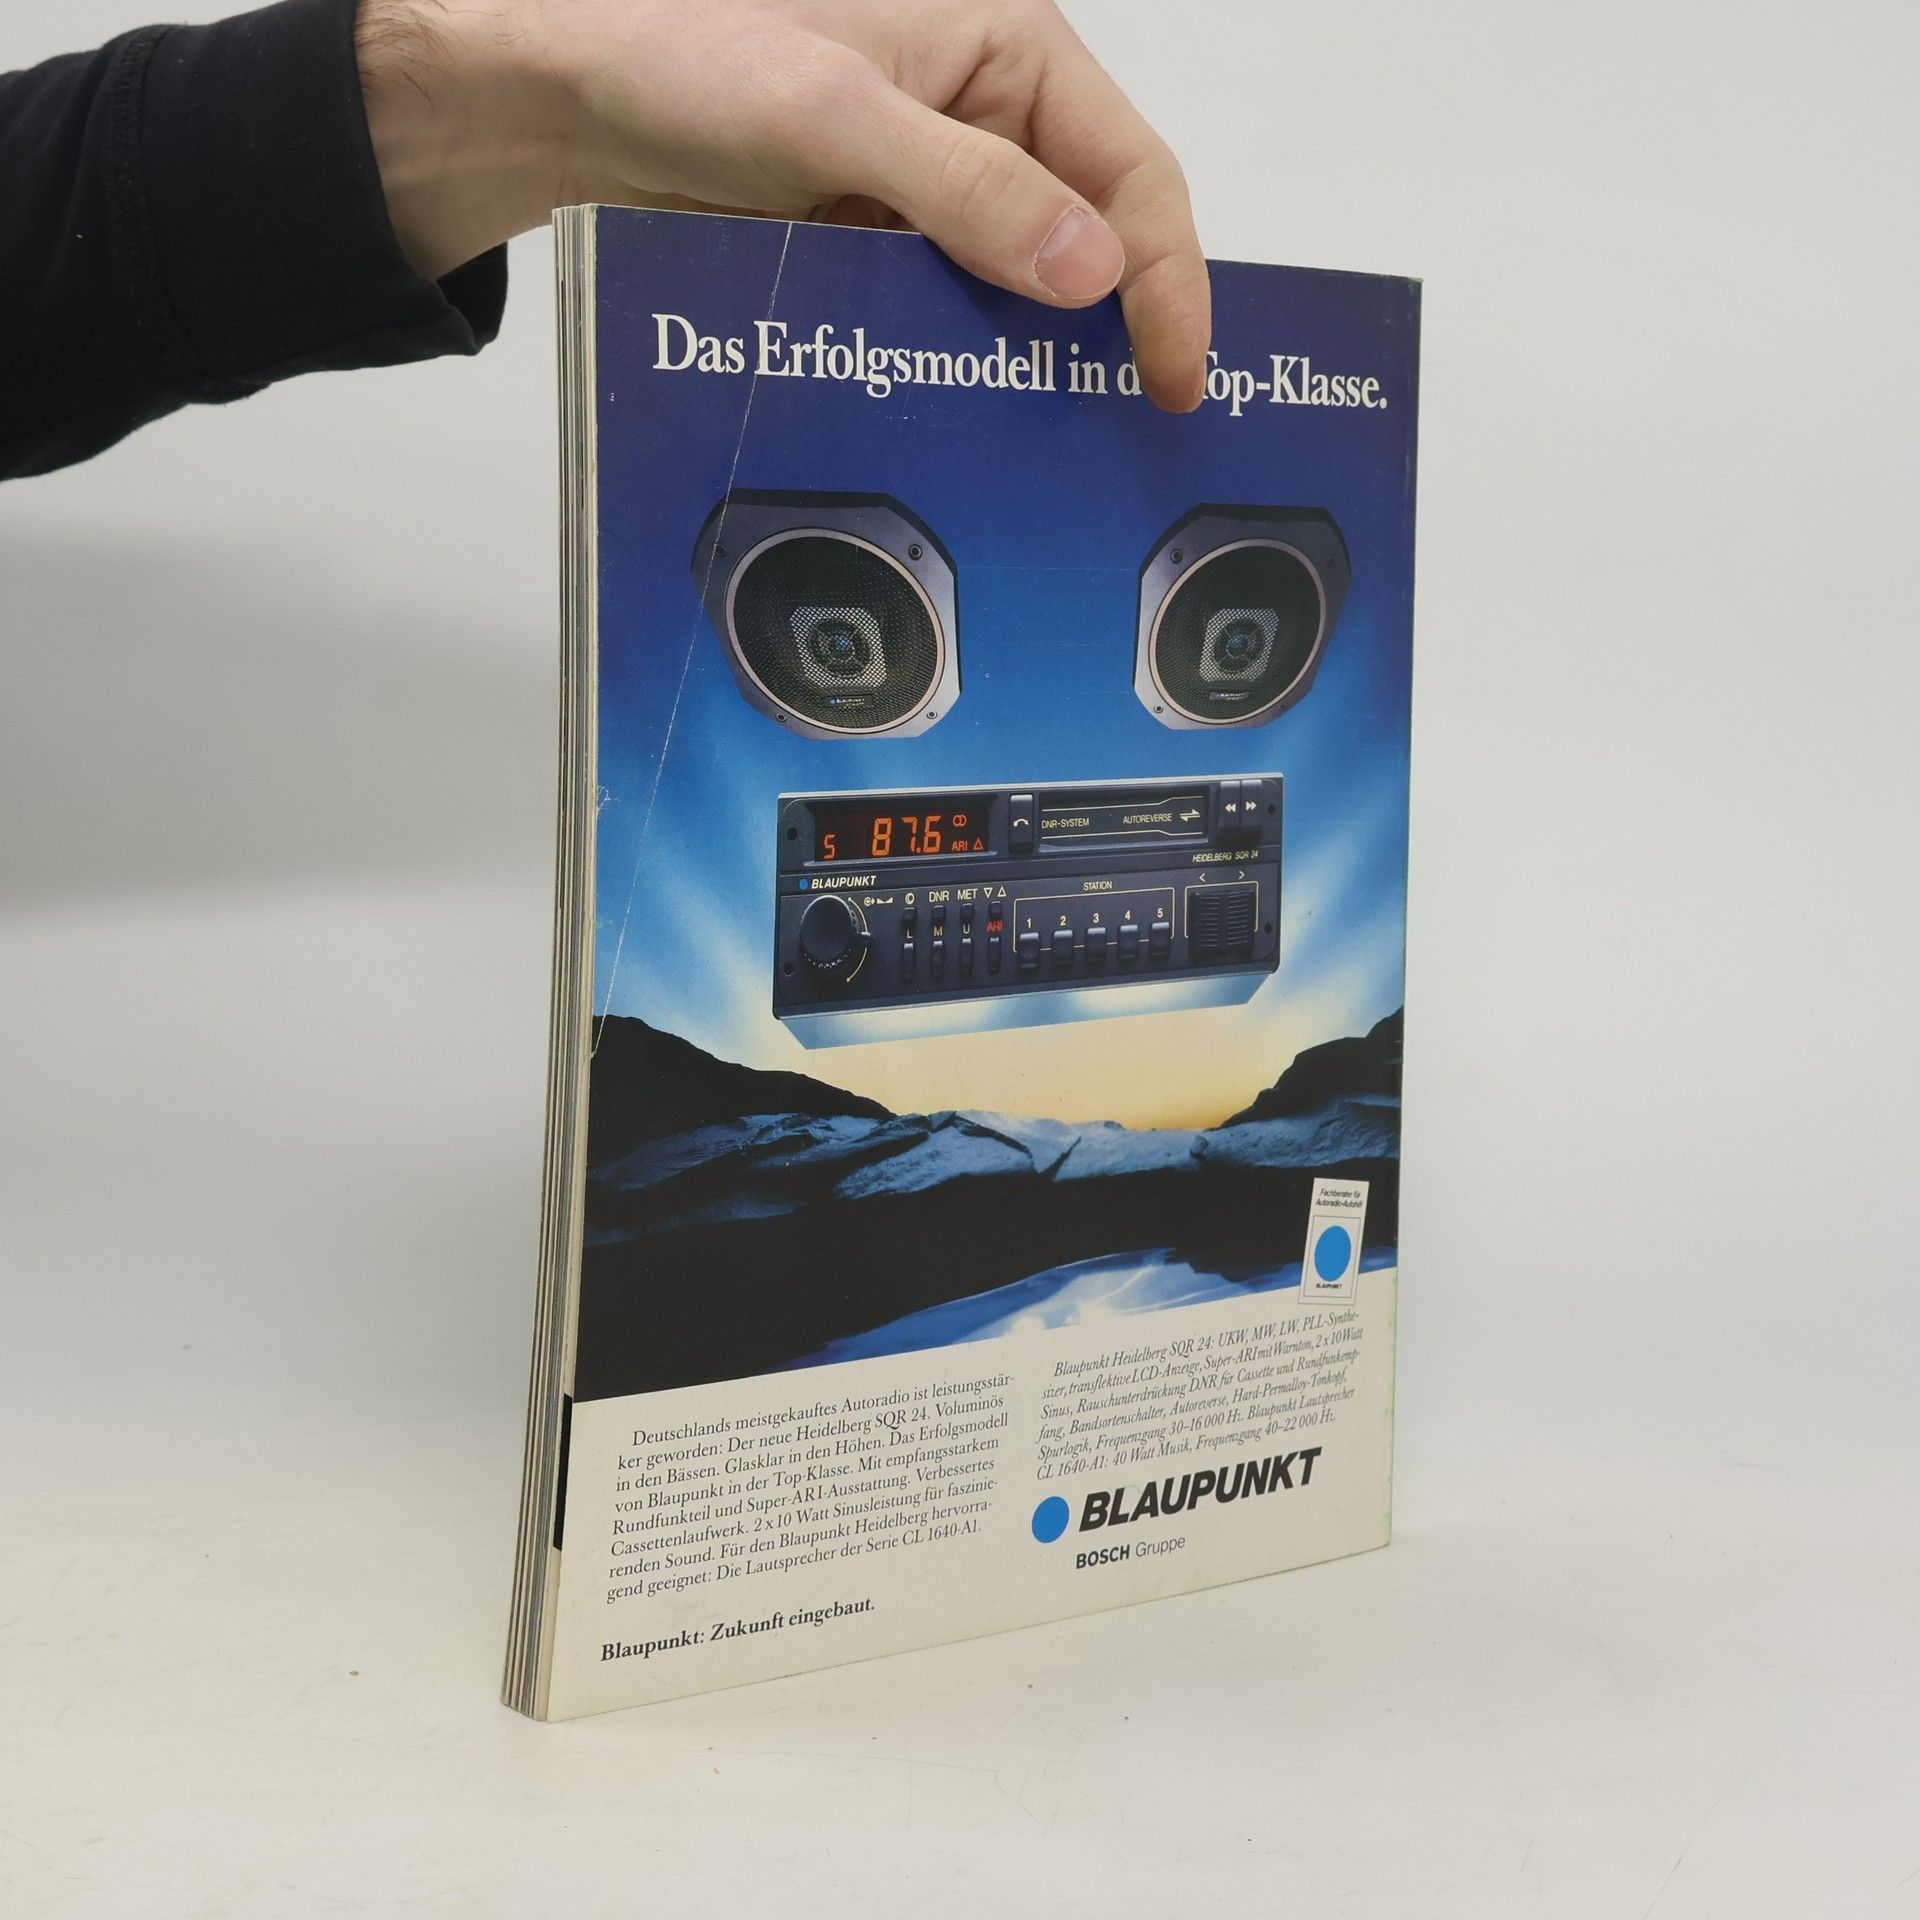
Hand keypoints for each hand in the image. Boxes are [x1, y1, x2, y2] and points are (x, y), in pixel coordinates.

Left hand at [355, 0, 1208, 408]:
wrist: (570, 100)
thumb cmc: (685, 51)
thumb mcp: (834, 112)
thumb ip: (966, 189)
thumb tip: (1086, 274)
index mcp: (1007, 50)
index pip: (1131, 172)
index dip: (1166, 279)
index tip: (1175, 377)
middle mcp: (987, 115)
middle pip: (1091, 236)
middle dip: (1112, 329)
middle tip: (1129, 429)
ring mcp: (935, 185)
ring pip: (1020, 286)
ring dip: (1031, 357)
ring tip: (1051, 441)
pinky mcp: (884, 238)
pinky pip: (948, 309)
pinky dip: (959, 360)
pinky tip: (962, 411)